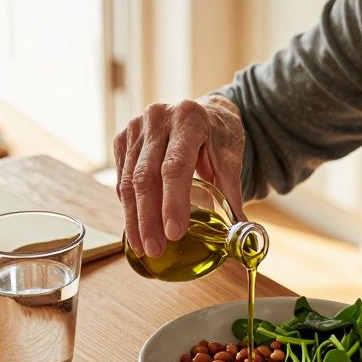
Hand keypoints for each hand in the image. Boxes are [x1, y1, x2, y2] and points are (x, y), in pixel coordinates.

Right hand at [113, 96, 245, 258]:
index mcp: (188, 119)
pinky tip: (135, 226)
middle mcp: (158, 118)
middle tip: (155, 249)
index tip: (175, 233)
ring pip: (128, 180)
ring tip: (143, 246)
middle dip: (149, 218)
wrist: (202, 111)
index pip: (175, 166)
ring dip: (134, 218)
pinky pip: (121, 178)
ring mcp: (136, 127)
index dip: (173, 202)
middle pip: (146, 176)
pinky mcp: (123, 138)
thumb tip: (240, 235)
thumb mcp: (230, 158)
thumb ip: (231, 193)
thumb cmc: (218, 135)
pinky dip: (128, 205)